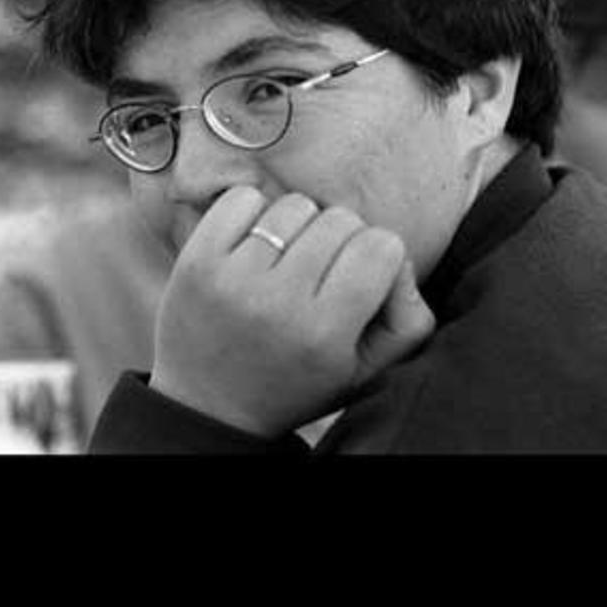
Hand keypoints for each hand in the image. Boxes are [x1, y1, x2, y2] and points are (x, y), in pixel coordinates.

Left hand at [149, 186, 435, 437]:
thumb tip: (398, 262)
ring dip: (299, 227)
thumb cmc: (297, 382)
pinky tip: (254, 248)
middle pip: (341, 219)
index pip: (382, 246)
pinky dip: (255, 213)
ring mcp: (232, 279)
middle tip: (321, 274)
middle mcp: (277, 304)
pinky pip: (244, 198)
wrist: (208, 408)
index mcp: (324, 334)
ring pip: (295, 205)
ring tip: (286, 263)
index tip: (361, 278)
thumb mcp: (366, 371)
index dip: (380, 256)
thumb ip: (409, 320)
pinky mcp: (197, 259)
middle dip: (341, 240)